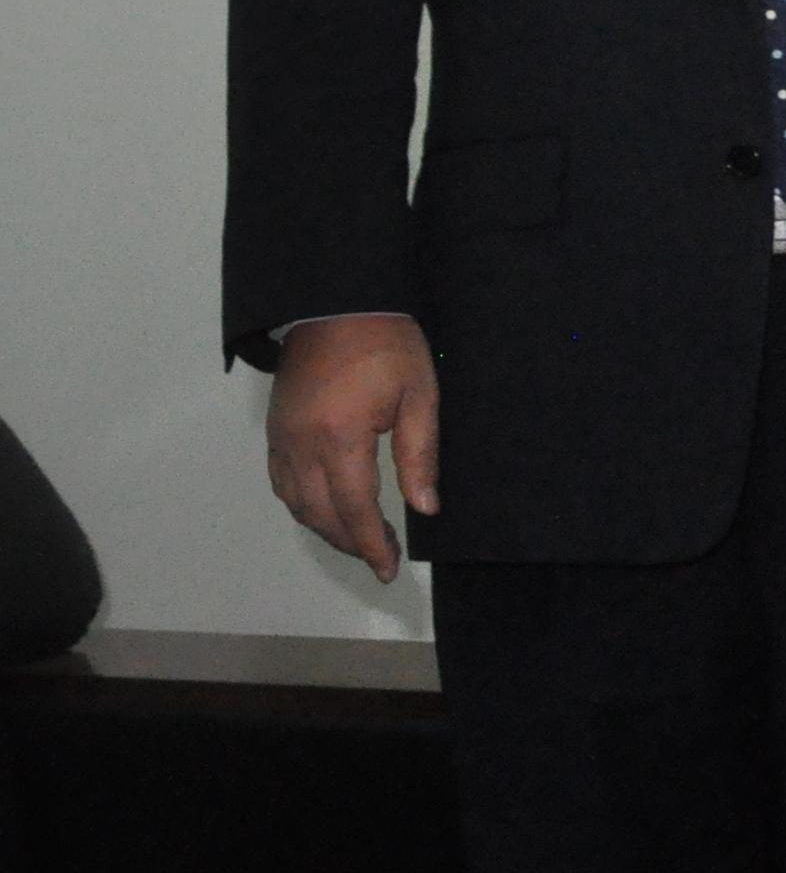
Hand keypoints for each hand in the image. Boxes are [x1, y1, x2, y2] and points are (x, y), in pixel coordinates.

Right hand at [269, 314, 438, 583]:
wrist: (336, 303)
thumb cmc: (386, 344)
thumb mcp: (419, 395)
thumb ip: (420, 455)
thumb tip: (425, 508)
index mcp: (339, 437)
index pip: (354, 509)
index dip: (372, 545)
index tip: (389, 569)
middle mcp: (300, 445)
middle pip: (320, 514)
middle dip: (351, 543)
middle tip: (382, 558)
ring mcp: (280, 438)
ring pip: (296, 503)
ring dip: (325, 528)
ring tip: (360, 540)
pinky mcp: (273, 429)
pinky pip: (281, 482)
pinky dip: (303, 505)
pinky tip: (326, 509)